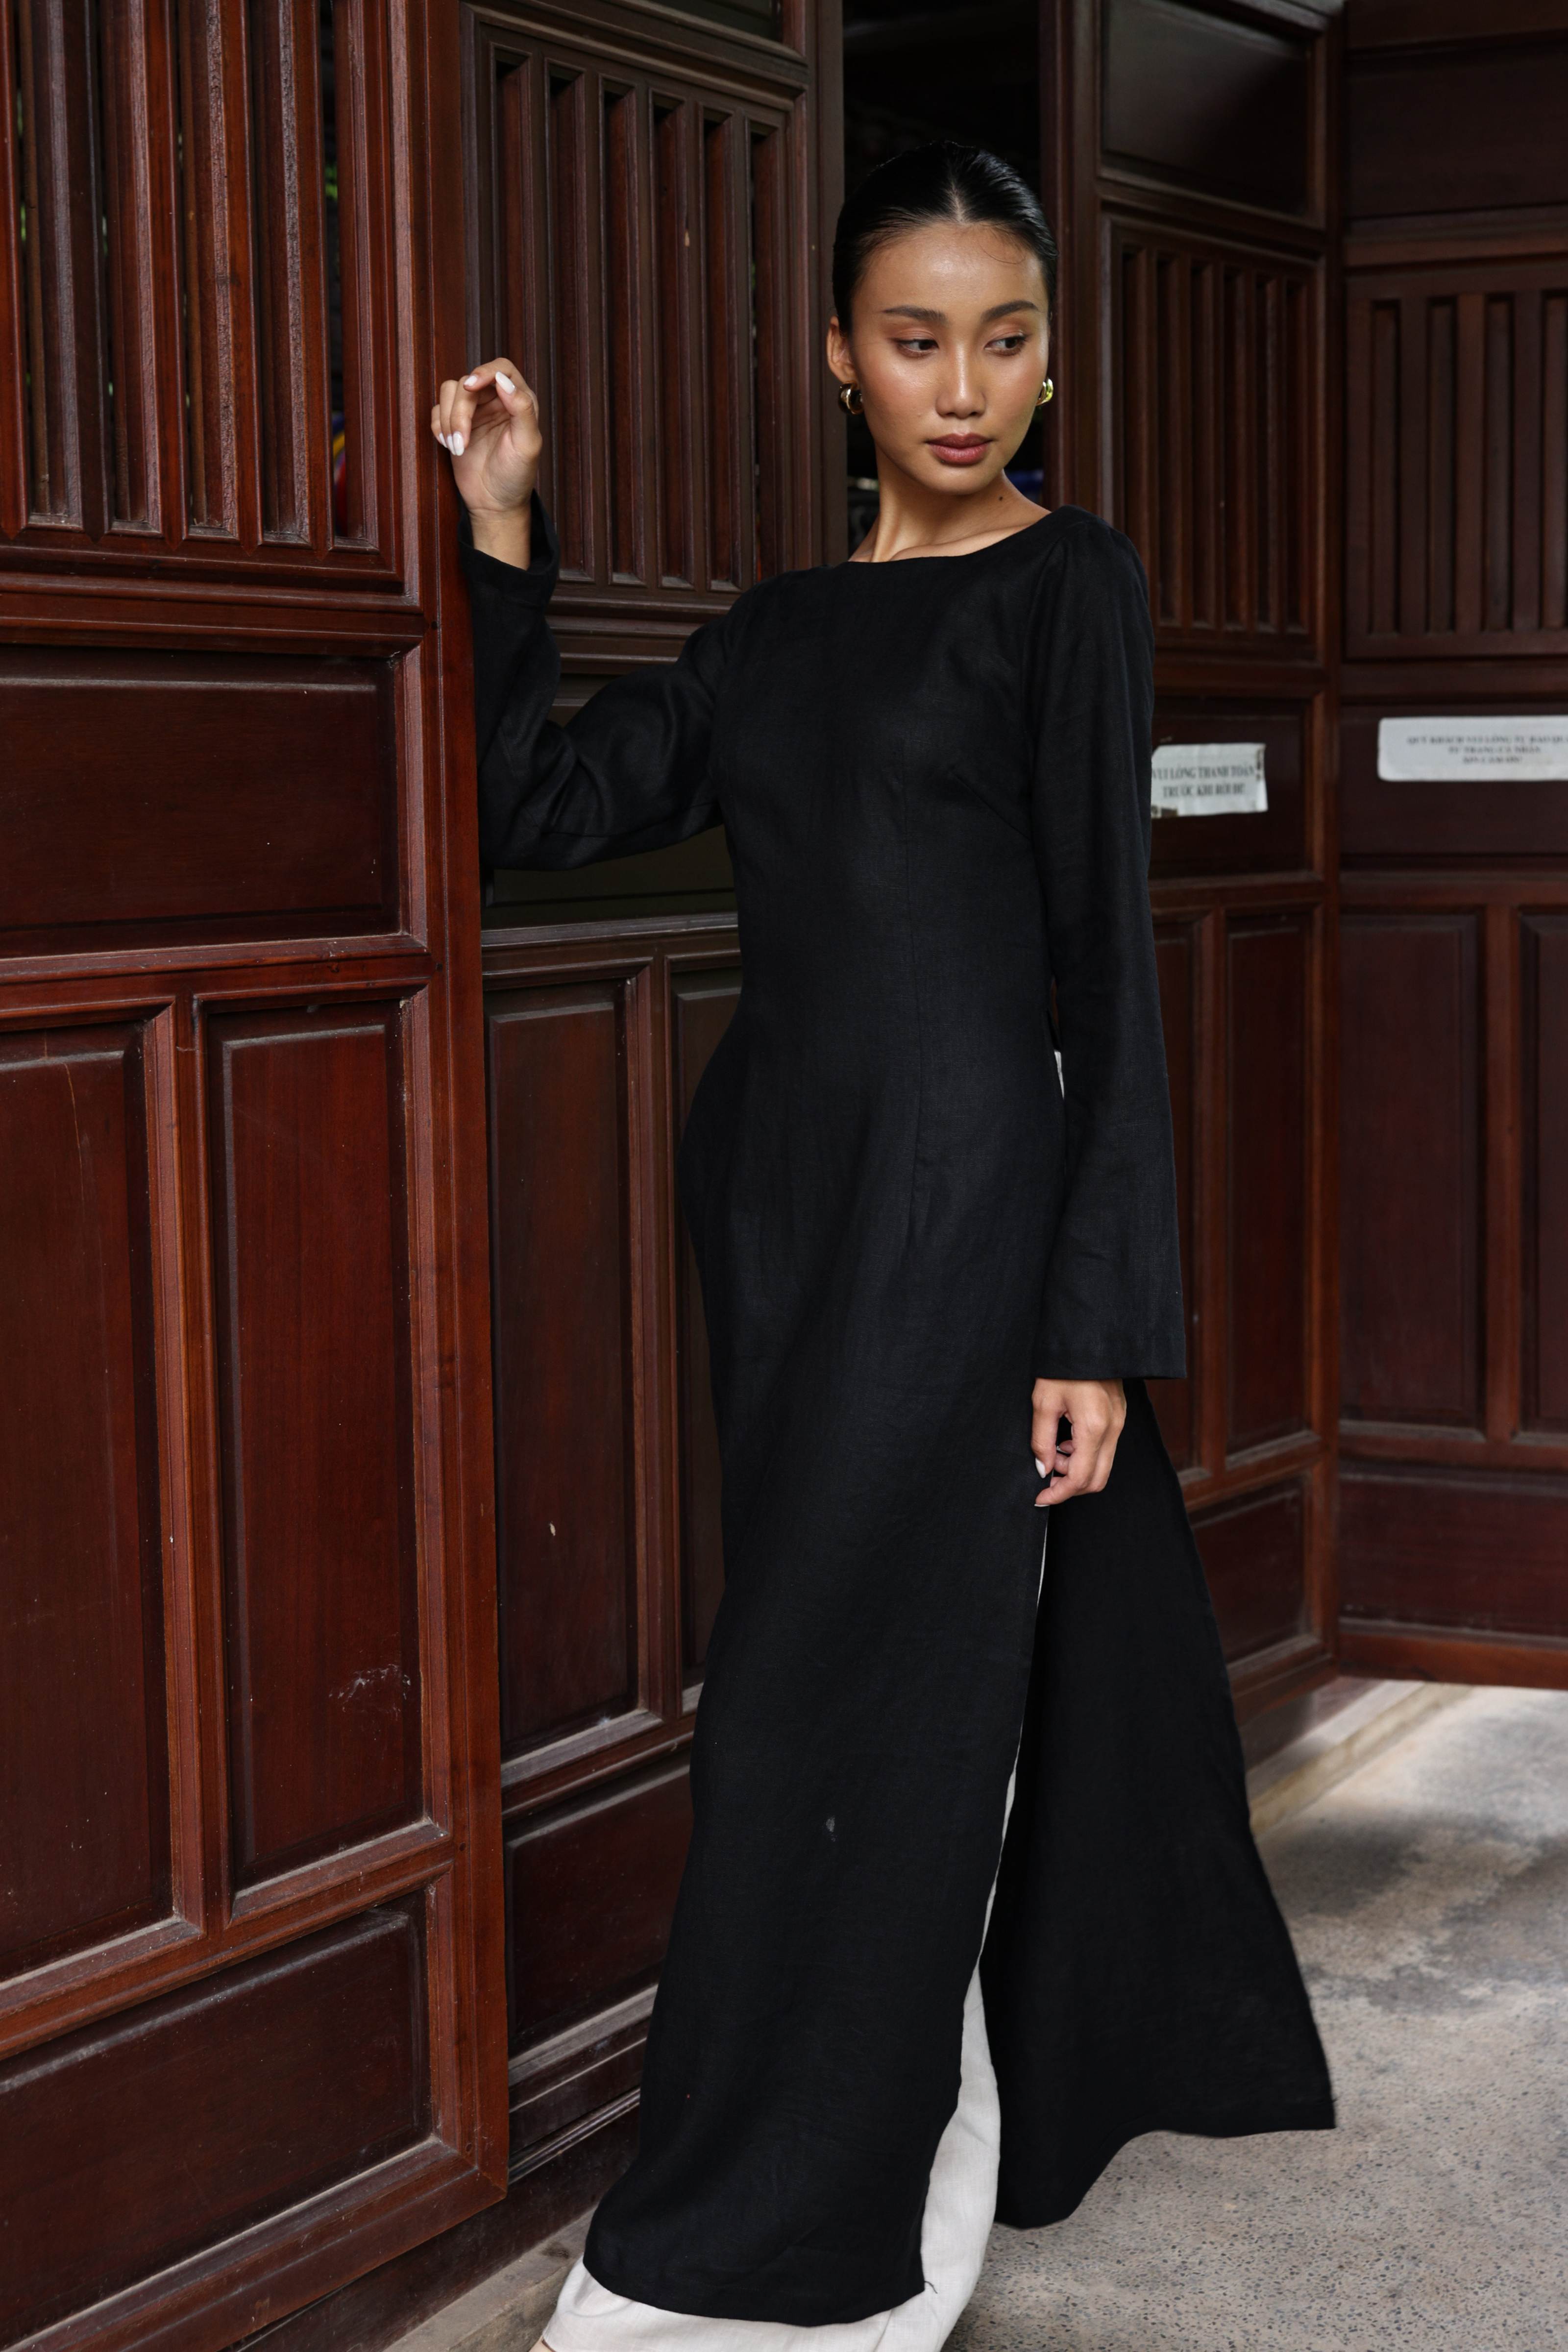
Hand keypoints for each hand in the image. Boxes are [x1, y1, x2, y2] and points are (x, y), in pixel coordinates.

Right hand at [430, 358, 542, 563]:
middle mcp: (495, 400)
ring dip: (448, 420)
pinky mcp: (455, 424)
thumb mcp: (527, 445)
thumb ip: (521, 409)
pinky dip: (438, 426)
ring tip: (457, 447)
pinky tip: (449, 446)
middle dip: (460, 410)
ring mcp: (474, 411)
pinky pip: (437, 410)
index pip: (501, 368)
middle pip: (468, 382)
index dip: (484, 371)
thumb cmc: (516, 476)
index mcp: (519, 400)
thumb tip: (503, 381)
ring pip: (450, 392)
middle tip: (461, 440)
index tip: (471, 386)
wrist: (495, 504)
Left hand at [1031, 1377, 1125, 1505]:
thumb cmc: (1061, 1366)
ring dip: (1077, 1469)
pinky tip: (1066, 1441)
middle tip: (1046, 1480)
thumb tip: (1042, 1470)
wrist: (1086, 1338)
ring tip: (1053, 1452)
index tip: (1040, 1497)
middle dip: (1070, 1486)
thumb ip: (1041, 1440)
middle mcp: (1113, 1429)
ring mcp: (1119, 1423)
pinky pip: (1105, 1448)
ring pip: (1102, 1465)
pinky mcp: (1119, 1417)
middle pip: (1097, 1479)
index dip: (1059, 1494)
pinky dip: (1085, 1454)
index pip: (1081, 1478)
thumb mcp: (1043, 1402)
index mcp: (1094, 1427)